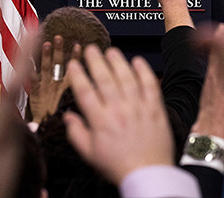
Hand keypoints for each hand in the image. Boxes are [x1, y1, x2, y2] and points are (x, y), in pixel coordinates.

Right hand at [29, 35, 81, 122]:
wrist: (48, 133)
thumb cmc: (59, 121)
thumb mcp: (72, 109)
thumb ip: (75, 96)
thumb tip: (80, 93)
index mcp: (65, 87)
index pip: (72, 69)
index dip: (75, 57)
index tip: (78, 45)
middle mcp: (55, 85)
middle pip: (57, 64)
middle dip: (58, 50)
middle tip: (59, 37)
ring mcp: (45, 88)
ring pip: (46, 70)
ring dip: (45, 57)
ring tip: (46, 44)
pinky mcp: (35, 95)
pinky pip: (34, 84)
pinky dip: (32, 75)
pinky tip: (30, 67)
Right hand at [64, 46, 173, 184]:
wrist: (148, 174)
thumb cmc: (119, 166)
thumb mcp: (90, 154)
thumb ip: (76, 133)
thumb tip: (68, 116)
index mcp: (100, 121)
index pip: (85, 91)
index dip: (77, 75)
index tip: (72, 64)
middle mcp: (119, 110)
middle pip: (105, 79)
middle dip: (96, 61)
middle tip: (91, 49)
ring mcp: (138, 108)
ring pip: (126, 78)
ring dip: (118, 61)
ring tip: (111, 51)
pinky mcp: (155, 109)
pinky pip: (150, 85)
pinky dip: (144, 71)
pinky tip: (137, 61)